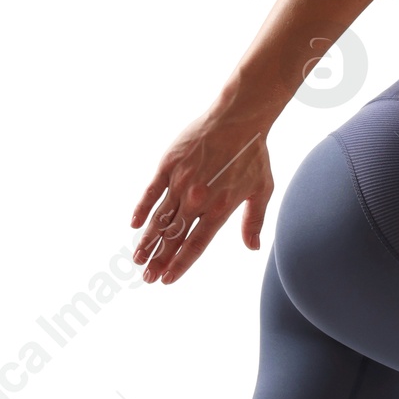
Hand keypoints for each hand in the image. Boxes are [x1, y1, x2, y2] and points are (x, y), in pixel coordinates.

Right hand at [131, 97, 274, 283]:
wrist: (239, 118)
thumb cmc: (254, 155)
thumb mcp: (262, 190)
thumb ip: (254, 221)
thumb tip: (253, 247)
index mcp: (220, 210)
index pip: (195, 245)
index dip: (180, 264)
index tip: (167, 279)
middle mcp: (197, 200)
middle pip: (173, 238)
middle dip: (159, 260)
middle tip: (147, 277)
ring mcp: (180, 182)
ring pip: (159, 219)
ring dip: (148, 241)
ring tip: (138, 259)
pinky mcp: (168, 165)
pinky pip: (151, 192)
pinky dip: (142, 209)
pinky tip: (135, 225)